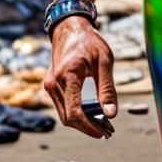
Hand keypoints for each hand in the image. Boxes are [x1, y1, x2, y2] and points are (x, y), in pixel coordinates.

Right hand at [44, 18, 117, 137]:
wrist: (69, 28)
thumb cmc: (89, 41)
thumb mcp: (105, 60)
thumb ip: (107, 88)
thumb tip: (111, 114)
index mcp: (68, 75)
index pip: (74, 112)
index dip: (89, 127)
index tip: (103, 132)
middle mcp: (54, 83)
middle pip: (68, 117)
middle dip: (86, 127)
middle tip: (106, 132)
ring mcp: (49, 85)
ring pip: (64, 114)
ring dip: (81, 122)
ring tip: (101, 124)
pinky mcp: (50, 85)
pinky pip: (62, 105)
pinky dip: (75, 112)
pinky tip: (90, 113)